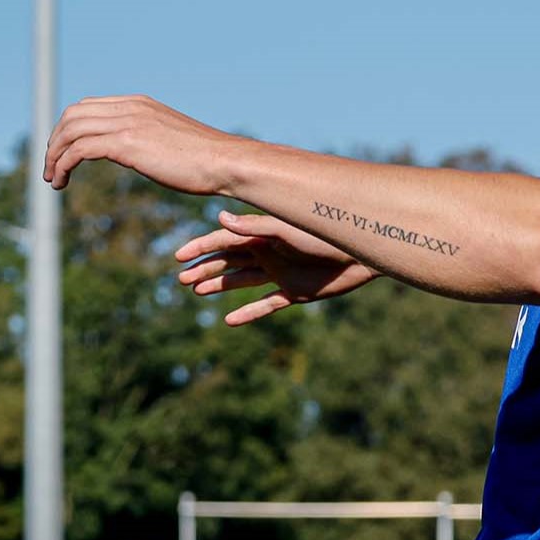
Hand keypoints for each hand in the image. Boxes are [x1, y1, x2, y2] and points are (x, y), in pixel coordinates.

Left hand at [44, 96, 234, 194]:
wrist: (225, 163)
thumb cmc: (204, 160)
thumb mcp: (169, 140)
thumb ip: (147, 138)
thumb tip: (137, 152)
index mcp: (138, 103)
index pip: (87, 107)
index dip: (68, 129)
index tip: (63, 153)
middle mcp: (129, 107)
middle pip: (72, 115)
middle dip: (55, 142)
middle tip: (51, 168)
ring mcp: (128, 122)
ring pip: (70, 131)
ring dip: (54, 156)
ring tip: (53, 180)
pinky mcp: (126, 143)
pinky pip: (79, 149)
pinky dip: (63, 165)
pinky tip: (62, 183)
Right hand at [176, 211, 376, 324]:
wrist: (360, 253)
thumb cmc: (325, 234)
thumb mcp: (286, 230)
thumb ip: (254, 226)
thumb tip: (220, 219)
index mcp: (262, 235)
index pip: (223, 241)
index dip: (200, 248)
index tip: (179, 259)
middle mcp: (268, 253)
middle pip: (228, 262)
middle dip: (205, 269)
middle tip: (181, 280)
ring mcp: (281, 273)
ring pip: (242, 280)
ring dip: (220, 286)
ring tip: (198, 293)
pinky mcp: (296, 291)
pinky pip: (267, 304)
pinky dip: (248, 312)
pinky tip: (229, 320)